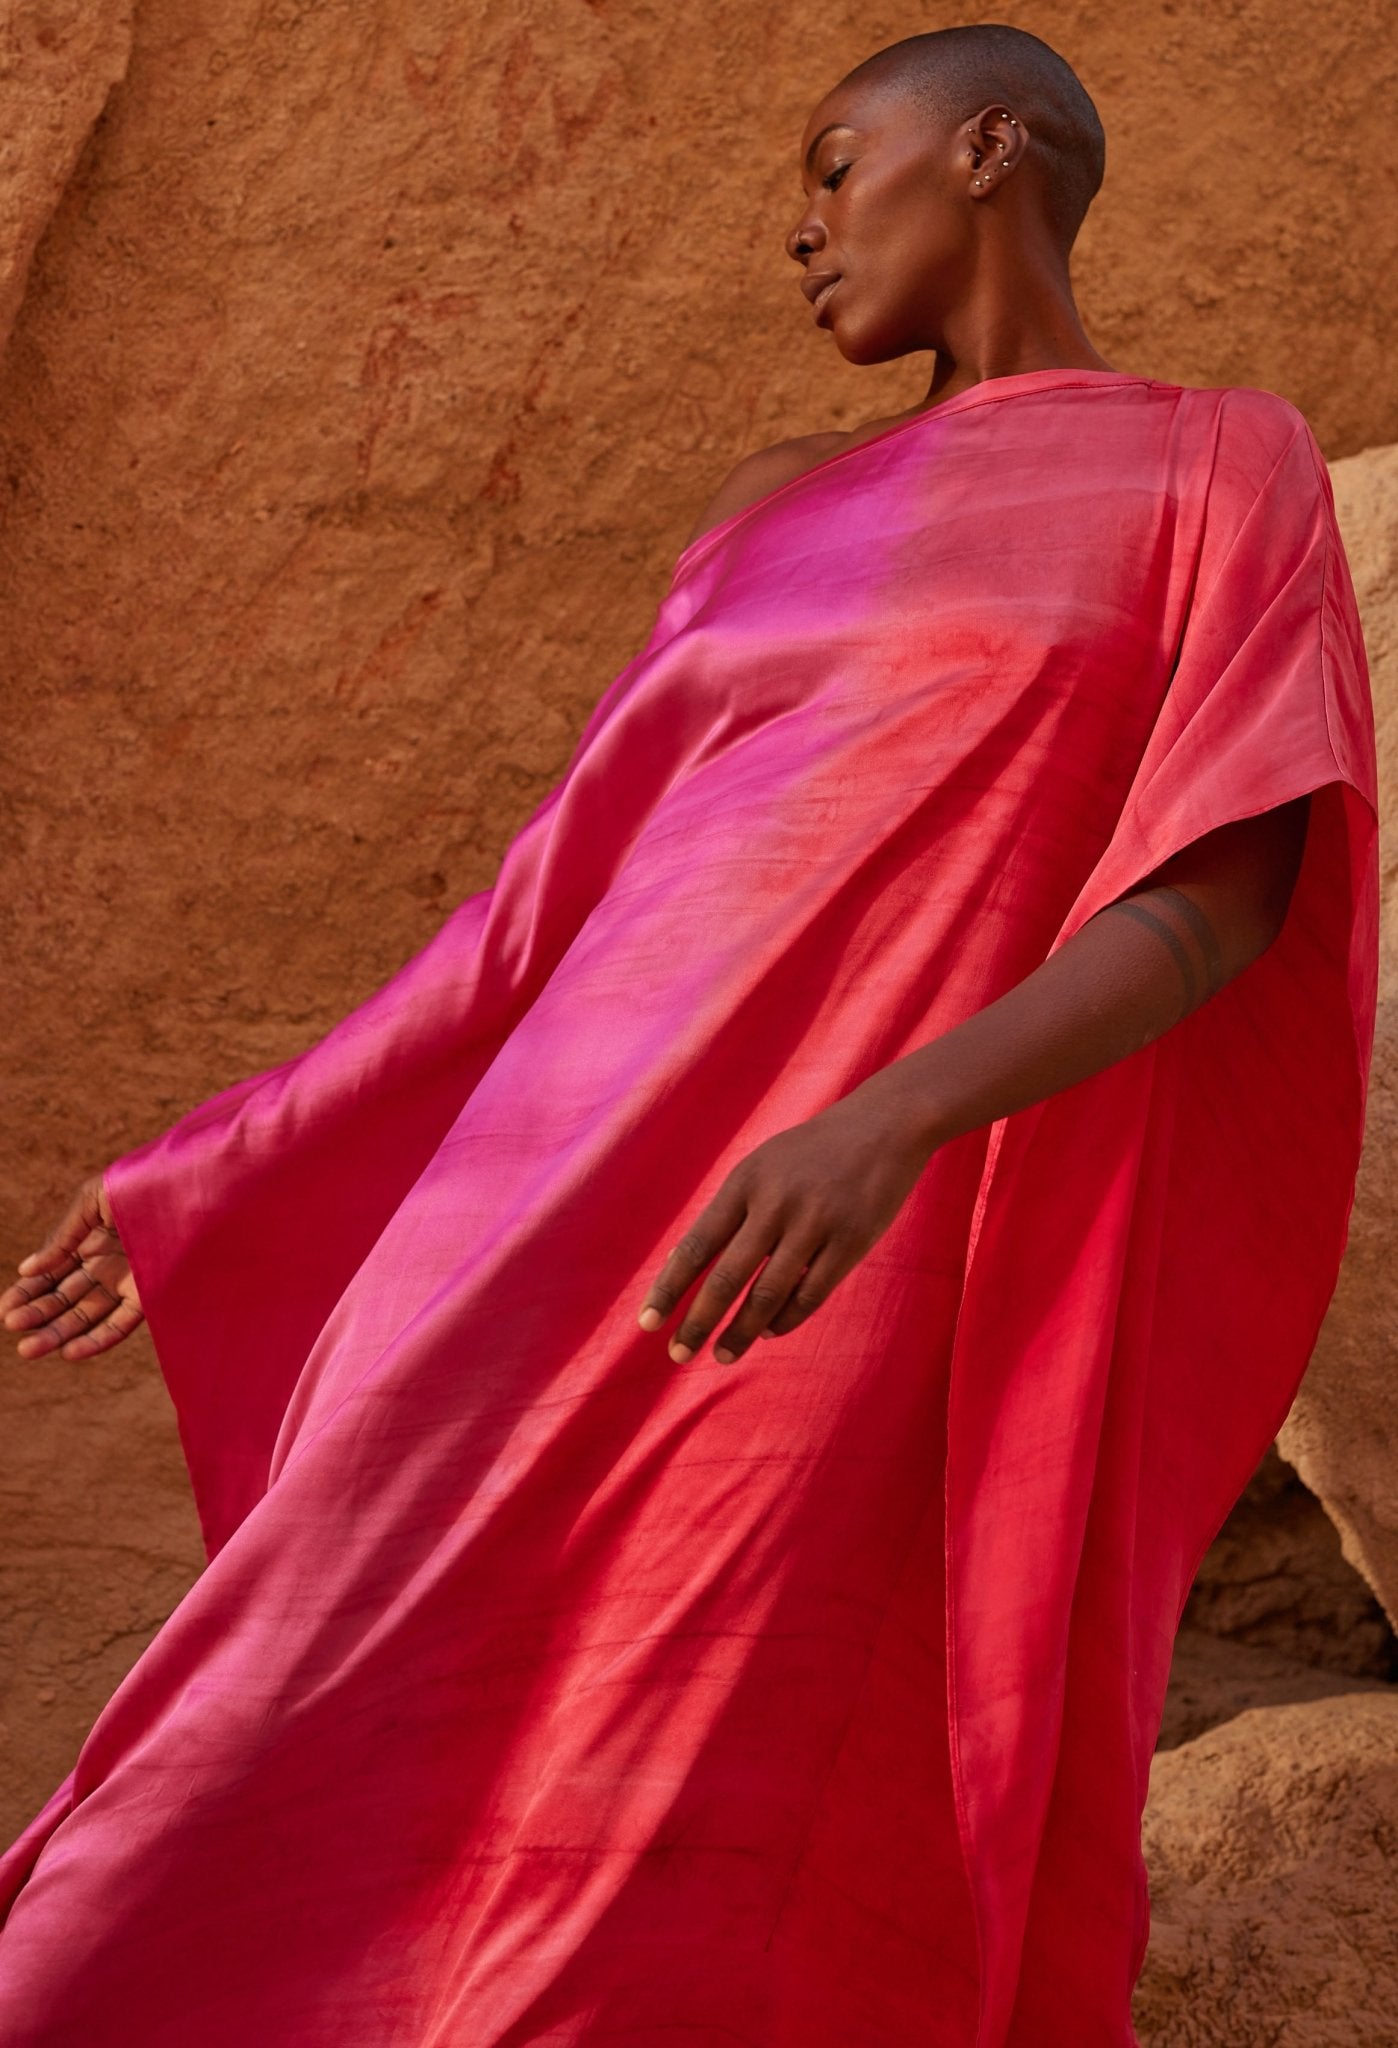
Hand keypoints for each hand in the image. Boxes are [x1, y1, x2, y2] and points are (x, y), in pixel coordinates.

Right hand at [2, 1174, 144, 1360]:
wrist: (189, 1185)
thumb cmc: (141, 1185)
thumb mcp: (92, 1201)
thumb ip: (62, 1237)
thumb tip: (26, 1269)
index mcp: (89, 1242)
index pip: (51, 1274)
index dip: (27, 1292)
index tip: (4, 1310)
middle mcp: (105, 1266)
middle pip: (64, 1298)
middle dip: (37, 1315)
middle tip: (13, 1326)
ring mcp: (126, 1282)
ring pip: (86, 1315)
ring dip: (57, 1333)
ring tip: (28, 1350)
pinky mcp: (149, 1295)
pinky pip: (120, 1323)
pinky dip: (96, 1339)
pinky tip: (69, 1351)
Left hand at [636, 1080, 936, 1364]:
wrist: (885, 1126)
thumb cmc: (813, 1153)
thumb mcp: (762, 1167)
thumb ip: (728, 1213)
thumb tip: (682, 1266)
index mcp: (745, 1182)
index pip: (696, 1246)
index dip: (669, 1288)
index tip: (647, 1323)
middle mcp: (775, 1203)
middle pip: (727, 1277)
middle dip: (698, 1322)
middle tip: (678, 1355)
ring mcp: (815, 1224)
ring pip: (768, 1295)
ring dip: (741, 1332)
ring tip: (722, 1355)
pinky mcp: (850, 1242)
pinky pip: (810, 1295)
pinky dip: (785, 1319)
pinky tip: (768, 1331)